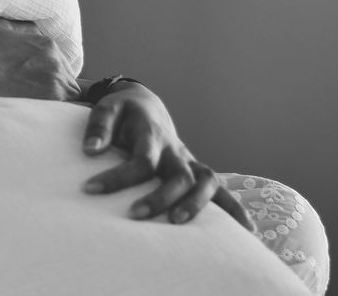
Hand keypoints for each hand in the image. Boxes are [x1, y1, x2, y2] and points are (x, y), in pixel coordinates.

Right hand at [0, 18, 80, 108]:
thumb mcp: (0, 26)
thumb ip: (24, 29)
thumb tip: (36, 34)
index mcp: (47, 45)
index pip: (61, 63)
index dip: (48, 74)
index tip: (33, 81)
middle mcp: (55, 65)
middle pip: (68, 83)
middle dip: (54, 89)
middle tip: (32, 95)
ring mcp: (53, 88)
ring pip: (68, 100)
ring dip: (55, 103)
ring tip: (33, 106)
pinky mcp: (46, 108)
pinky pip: (61, 116)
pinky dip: (53, 117)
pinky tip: (35, 117)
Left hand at [80, 82, 253, 230]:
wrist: (144, 105)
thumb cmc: (121, 112)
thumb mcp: (106, 110)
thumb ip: (98, 127)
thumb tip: (90, 150)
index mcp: (151, 135)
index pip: (141, 160)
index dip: (118, 177)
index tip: (90, 189)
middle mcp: (174, 150)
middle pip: (179, 176)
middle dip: (160, 198)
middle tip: (135, 215)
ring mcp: (188, 161)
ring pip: (206, 182)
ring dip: (196, 205)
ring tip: (179, 225)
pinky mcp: (195, 170)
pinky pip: (220, 189)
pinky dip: (235, 208)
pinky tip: (247, 232)